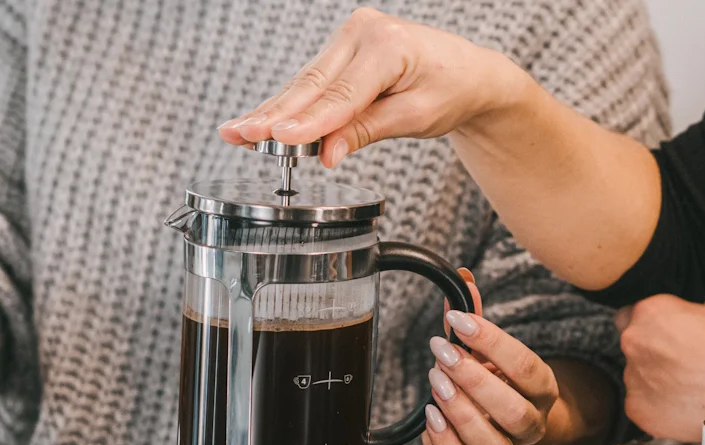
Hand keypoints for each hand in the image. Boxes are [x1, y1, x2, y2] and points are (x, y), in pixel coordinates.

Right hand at [217, 8, 537, 166]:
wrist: (469, 72)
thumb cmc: (452, 89)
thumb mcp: (417, 116)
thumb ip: (369, 131)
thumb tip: (327, 154)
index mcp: (388, 45)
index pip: (342, 93)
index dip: (309, 121)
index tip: (281, 139)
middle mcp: (364, 32)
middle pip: (313, 84)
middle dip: (274, 115)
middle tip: (240, 136)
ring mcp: (350, 36)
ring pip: (305, 84)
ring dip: (271, 112)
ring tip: (235, 134)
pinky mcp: (342, 48)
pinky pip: (312, 82)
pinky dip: (288, 105)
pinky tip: (258, 122)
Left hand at [421, 311, 559, 444]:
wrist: (499, 416)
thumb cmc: (494, 376)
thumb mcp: (485, 347)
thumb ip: (473, 317)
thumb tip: (462, 278)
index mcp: (541, 388)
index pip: (526, 367)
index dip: (493, 343)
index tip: (460, 321)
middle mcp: (530, 423)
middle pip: (514, 412)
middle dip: (474, 381)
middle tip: (443, 353)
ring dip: (461, 414)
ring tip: (436, 383)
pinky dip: (444, 443)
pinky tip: (431, 416)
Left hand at [616, 294, 704, 441]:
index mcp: (651, 312)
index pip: (635, 312)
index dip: (654, 323)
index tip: (670, 332)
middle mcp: (634, 343)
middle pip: (634, 343)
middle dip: (654, 349)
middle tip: (682, 358)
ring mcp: (634, 379)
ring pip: (638, 375)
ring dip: (656, 377)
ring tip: (687, 384)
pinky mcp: (638, 410)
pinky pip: (642, 404)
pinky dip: (658, 405)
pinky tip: (683, 403)